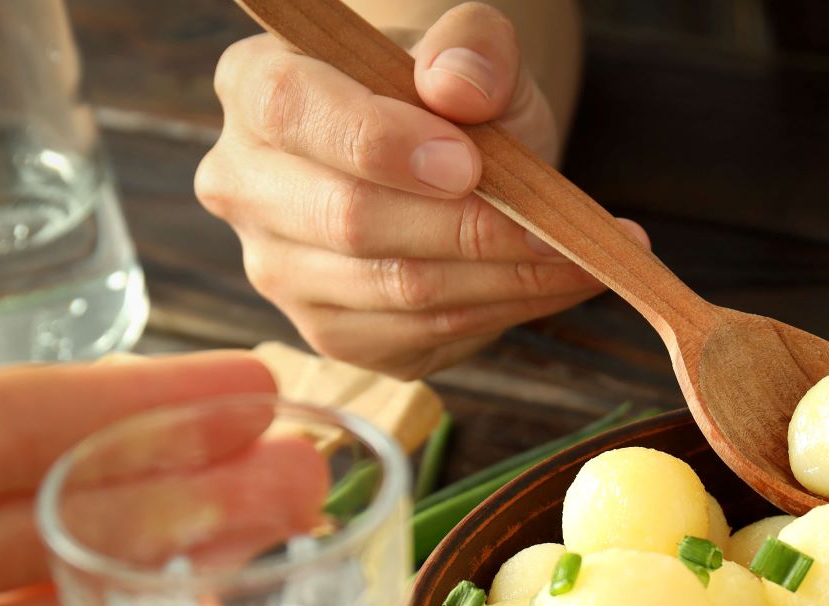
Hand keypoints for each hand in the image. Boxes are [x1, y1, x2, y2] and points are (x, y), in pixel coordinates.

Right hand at [197, 2, 647, 379]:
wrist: (451, 158)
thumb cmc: (451, 99)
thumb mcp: (475, 51)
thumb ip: (472, 48)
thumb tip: (458, 86)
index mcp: (256, 88)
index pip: (291, 109)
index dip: (380, 142)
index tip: (468, 162)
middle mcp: (246, 185)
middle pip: (349, 219)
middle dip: (468, 228)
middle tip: (558, 228)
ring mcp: (280, 270)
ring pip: (397, 288)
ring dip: (506, 278)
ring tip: (582, 256)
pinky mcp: (334, 334)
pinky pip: (424, 335)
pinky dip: (505, 311)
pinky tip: (554, 284)